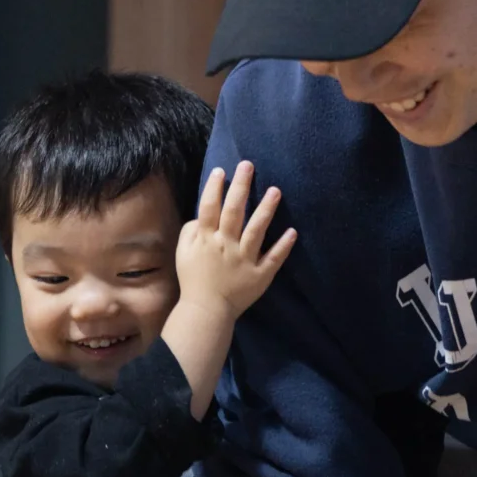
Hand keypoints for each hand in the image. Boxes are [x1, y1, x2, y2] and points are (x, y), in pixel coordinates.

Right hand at [175, 162, 296, 321]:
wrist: (206, 311)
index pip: (210, 209)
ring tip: (275, 191)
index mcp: (206, 240)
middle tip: (248, 166)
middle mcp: (226, 246)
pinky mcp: (259, 275)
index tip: (222, 170)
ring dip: (266, 210)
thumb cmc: (194, 279)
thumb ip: (190, 231)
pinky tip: (292, 232)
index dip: (214, 188)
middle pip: (234, 212)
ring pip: (256, 231)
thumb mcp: (183, 253)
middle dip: (241, 187)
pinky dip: (283, 247)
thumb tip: (200, 216)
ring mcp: (244, 260)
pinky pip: (272, 259)